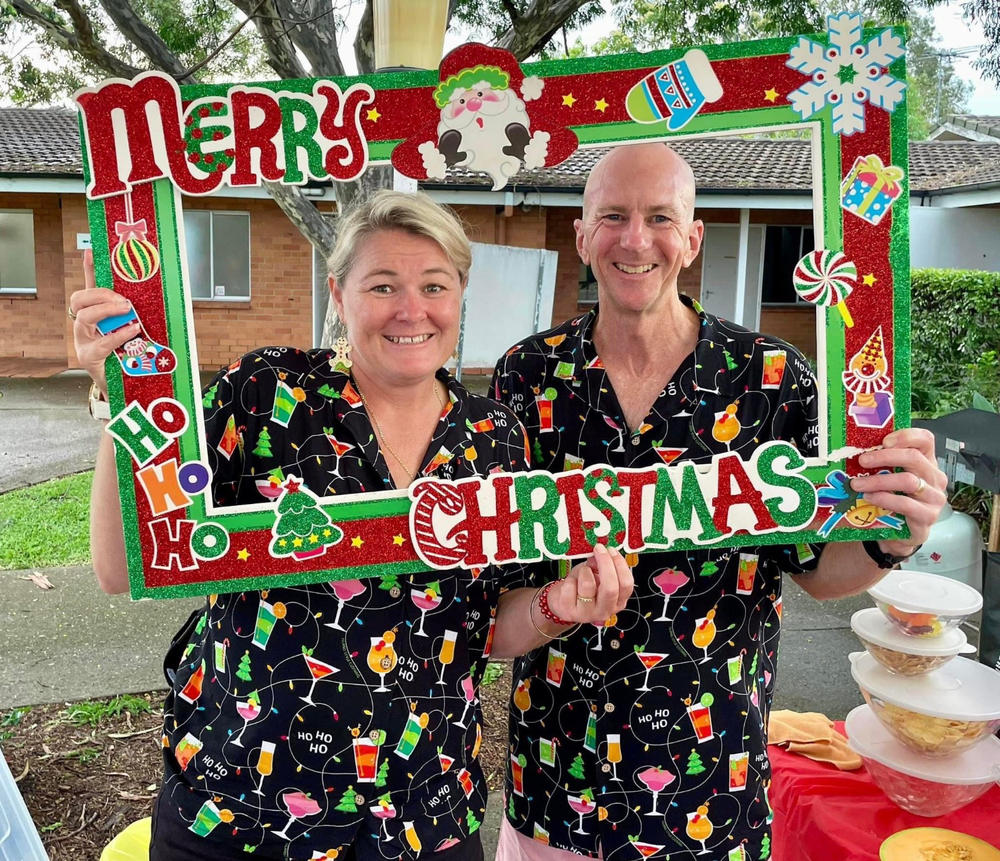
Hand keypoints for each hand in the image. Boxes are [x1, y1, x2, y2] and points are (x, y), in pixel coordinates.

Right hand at [69, 250, 136, 396]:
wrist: (123, 387)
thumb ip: (135, 316)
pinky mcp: (89, 357)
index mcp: (94, 316)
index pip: (87, 288)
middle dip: (100, 293)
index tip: (91, 251)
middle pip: (80, 299)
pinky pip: (101, 341)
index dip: (87, 270)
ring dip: (106, 309)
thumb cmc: (127, 357)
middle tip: (123, 299)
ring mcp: (83, 341)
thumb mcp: (132, 331)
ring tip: (127, 309)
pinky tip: (132, 330)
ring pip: (84, 317)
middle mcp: (84, 326)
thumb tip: (154, 297)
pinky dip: (118, 334)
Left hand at [545, 544, 633, 625]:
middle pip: (611, 588)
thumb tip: (600, 554)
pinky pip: (570, 587)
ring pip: (588, 585)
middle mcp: (605, 610)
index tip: (611, 550)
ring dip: (585, 571)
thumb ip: (600, 565)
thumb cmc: (581, 587)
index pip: (626, 585)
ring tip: (582, 572)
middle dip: (605, 564)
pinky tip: (571, 583)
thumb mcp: (594, 574)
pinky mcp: (570, 612)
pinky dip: (570, 579)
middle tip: (598, 549)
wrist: (563, 602)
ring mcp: (588, 614)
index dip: (620, 565)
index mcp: (617, 601)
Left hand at [849, 428, 947, 555]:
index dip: (906, 436)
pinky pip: (906, 504)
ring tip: (857, 484)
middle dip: (884, 457)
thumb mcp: (891, 478)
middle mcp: (934, 477)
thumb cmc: (895, 500)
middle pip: (914, 458)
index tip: (883, 441)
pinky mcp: (927, 516)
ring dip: (879, 481)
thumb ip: (883, 464)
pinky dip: (884, 499)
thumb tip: (856, 450)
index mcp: (927, 462)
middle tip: (862, 461)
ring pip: (908, 481)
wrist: (901, 532)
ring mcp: (934, 497)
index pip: (925, 440)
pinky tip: (869, 498)